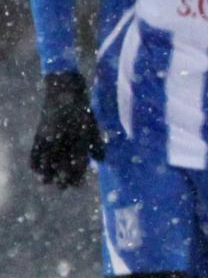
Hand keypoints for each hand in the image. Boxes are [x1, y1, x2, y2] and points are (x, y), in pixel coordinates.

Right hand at [30, 71, 104, 188]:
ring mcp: (51, 135)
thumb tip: (101, 162)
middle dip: (61, 178)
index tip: (76, 185)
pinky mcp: (40, 131)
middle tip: (61, 187)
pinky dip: (35, 161)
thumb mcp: (94, 125)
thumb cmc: (83, 109)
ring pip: (47, 160)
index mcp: (81, 136)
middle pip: (62, 164)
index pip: (79, 162)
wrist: (64, 90)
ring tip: (47, 183)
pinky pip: (35, 151)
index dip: (77, 175)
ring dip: (46, 173)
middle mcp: (66, 138)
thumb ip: (97, 144)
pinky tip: (36, 170)